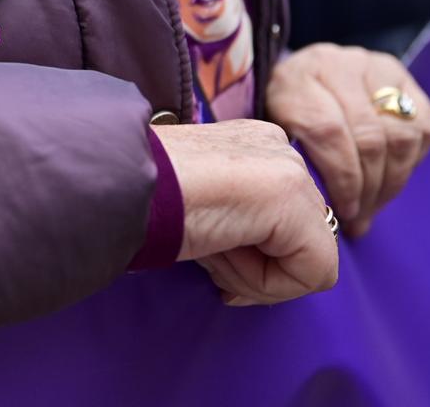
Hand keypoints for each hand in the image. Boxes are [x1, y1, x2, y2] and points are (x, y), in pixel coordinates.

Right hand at [155, 120, 338, 306]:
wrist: (116, 181)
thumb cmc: (139, 195)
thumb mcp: (199, 203)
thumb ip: (238, 219)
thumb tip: (260, 257)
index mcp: (255, 143)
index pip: (283, 223)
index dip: (251, 257)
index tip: (211, 254)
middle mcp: (281, 148)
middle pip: (299, 243)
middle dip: (255, 266)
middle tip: (209, 252)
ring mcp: (291, 171)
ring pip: (307, 262)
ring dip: (254, 276)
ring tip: (209, 249)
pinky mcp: (292, 201)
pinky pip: (313, 275)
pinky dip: (266, 285)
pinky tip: (223, 255)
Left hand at [266, 44, 429, 237]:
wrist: (295, 76)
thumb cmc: (280, 117)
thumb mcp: (272, 135)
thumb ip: (293, 163)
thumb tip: (320, 215)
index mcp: (296, 80)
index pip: (329, 132)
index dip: (343, 179)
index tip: (344, 211)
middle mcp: (336, 66)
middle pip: (369, 137)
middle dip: (370, 188)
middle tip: (362, 217)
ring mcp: (371, 66)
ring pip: (401, 134)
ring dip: (393, 180)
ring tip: (376, 204)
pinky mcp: (398, 73)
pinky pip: (422, 124)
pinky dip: (411, 160)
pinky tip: (391, 177)